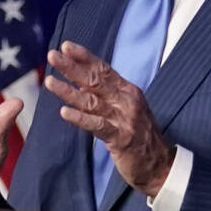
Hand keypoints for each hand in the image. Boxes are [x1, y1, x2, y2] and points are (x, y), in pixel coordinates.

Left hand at [47, 40, 174, 197]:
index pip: (103, 69)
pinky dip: (80, 118)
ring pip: (92, 101)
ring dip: (69, 91)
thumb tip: (80, 81)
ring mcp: (124, 118)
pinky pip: (97, 126)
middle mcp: (126, 100)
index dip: (84, 57)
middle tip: (53, 55)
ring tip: (50, 81)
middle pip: (95, 80)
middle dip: (72, 67)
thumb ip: (106, 94)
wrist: (161, 164)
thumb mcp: (126, 107)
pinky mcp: (121, 138)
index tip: (66, 45)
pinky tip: (65, 112)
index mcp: (127, 90)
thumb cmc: (140, 134)